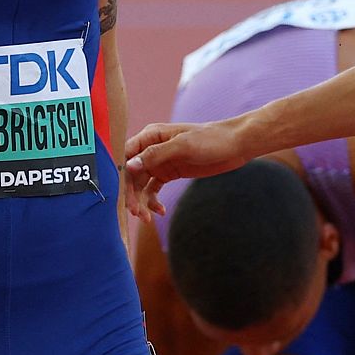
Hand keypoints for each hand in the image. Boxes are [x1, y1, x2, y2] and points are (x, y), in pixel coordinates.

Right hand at [122, 120, 248, 222]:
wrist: (234, 145)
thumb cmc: (210, 139)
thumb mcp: (183, 146)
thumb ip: (155, 155)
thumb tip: (129, 166)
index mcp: (151, 135)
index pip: (125, 155)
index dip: (119, 175)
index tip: (119, 194)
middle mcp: (152, 148)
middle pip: (131, 174)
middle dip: (131, 194)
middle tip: (136, 213)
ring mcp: (160, 162)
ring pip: (141, 184)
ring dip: (141, 201)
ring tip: (147, 218)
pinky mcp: (170, 173)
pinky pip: (153, 189)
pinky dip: (153, 201)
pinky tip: (160, 212)